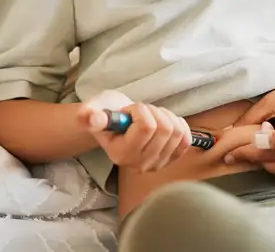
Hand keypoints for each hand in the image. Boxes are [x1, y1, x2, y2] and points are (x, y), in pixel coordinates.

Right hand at [76, 90, 191, 172]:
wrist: (117, 124)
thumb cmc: (106, 114)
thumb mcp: (94, 109)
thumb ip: (90, 114)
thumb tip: (88, 118)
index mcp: (121, 155)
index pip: (147, 126)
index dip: (140, 110)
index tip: (129, 110)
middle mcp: (140, 165)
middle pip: (164, 129)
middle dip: (153, 112)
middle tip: (140, 113)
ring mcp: (158, 164)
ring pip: (177, 131)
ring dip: (165, 116)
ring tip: (150, 117)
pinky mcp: (171, 159)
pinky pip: (187, 140)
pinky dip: (179, 125)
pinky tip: (164, 122)